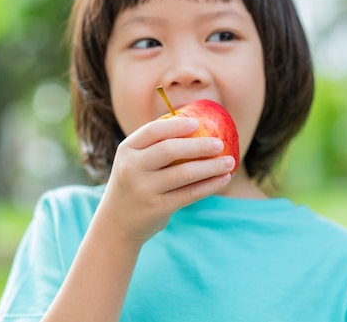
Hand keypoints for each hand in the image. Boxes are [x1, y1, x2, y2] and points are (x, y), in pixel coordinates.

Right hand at [93, 116, 235, 245]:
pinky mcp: (157, 208)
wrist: (116, 223)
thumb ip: (155, 145)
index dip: (176, 125)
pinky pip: (189, 194)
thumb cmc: (134, 183)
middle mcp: (132, 168)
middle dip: (198, 145)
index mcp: (126, 150)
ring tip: (230, 161)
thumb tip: (195, 123)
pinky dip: (209, 185)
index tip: (198, 123)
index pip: (152, 131)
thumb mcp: (134, 162)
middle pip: (169, 150)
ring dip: (211, 166)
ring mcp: (144, 189)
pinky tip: (223, 179)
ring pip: (184, 173)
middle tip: (220, 143)